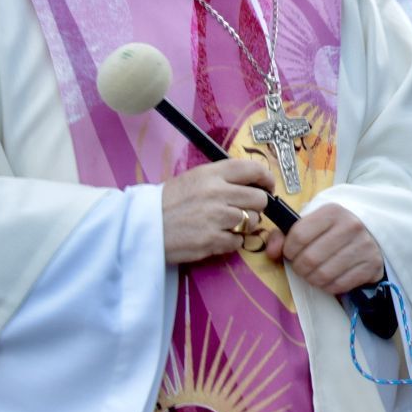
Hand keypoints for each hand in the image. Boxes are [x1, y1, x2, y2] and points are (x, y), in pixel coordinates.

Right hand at [161, 160, 276, 264]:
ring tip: (225, 225)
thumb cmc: (168, 202)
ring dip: (244, 225)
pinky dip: (232, 242)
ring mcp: (216, 217)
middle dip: (256, 206)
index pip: (252, 169)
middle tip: (244, 210)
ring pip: (252, 221)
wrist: (143, 227)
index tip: (268, 186)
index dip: (266, 178)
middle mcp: (216, 193)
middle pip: (260, 199)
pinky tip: (216, 237)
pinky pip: (238, 241)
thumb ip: (222, 178)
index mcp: (211, 174)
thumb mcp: (193, 179)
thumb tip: (254, 183)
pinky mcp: (212, 240)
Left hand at [270, 203, 384, 295]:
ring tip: (313, 273)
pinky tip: (329, 278)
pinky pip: (339, 285)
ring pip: (323, 275)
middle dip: (299, 267)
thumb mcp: (310, 224)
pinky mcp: (371, 265)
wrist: (371, 233)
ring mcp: (364, 246)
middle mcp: (351, 226)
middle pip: (310, 259)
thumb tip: (271, 252)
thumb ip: (284, 235)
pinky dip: (328, 286)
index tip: (291, 252)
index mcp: (333, 212)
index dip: (289, 249)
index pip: (299, 236)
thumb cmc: (333, 229)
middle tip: (301, 266)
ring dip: (312, 279)